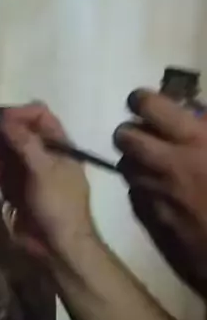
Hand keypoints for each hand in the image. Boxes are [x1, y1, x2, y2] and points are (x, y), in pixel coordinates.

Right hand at [0, 104, 94, 259]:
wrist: (58, 246)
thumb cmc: (59, 205)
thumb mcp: (44, 170)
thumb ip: (25, 142)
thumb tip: (4, 119)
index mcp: (59, 145)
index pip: (38, 115)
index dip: (17, 113)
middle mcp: (43, 154)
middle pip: (16, 132)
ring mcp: (27, 171)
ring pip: (3, 151)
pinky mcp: (14, 188)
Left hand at [115, 90, 206, 296]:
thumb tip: (195, 113)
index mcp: (194, 141)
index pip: (147, 105)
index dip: (143, 100)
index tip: (148, 104)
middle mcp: (165, 165)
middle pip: (123, 135)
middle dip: (133, 131)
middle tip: (150, 136)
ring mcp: (153, 194)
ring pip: (125, 165)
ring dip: (137, 161)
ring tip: (159, 166)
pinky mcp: (147, 219)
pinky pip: (134, 192)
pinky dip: (144, 188)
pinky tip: (165, 195)